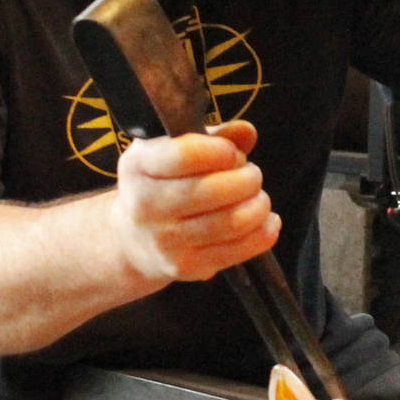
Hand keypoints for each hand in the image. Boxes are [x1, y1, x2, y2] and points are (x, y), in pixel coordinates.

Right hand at [111, 119, 279, 286]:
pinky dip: (263, 233)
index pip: (185, 155)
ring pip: (230, 222)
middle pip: (212, 191)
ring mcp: (165, 241)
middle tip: (252, 175)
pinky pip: (237, 250)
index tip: (232, 153)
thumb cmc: (163, 183)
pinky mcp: (186, 267)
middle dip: (247, 179)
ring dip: (258, 206)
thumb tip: (247, 132)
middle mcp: (145, 205)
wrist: (133, 239)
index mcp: (139, 166)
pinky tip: (267, 221)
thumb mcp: (175, 150)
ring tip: (258, 197)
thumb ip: (214, 137)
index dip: (221, 151)